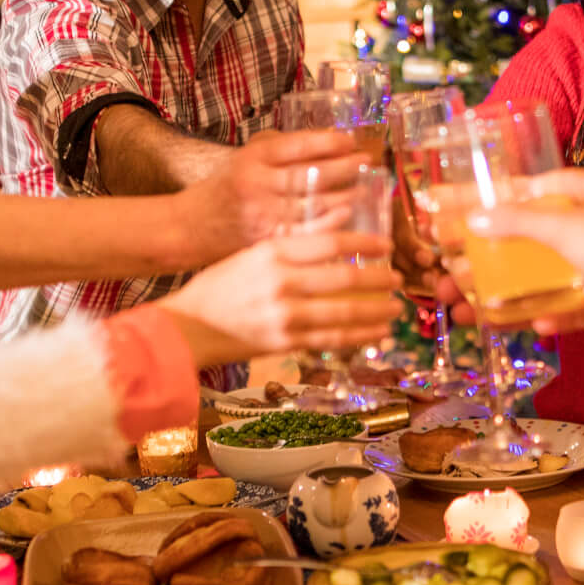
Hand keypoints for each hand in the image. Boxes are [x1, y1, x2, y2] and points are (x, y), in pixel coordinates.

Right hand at [156, 231, 401, 368]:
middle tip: (397, 278)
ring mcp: (284, 315)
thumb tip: (333, 246)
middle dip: (379, 279)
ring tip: (395, 309)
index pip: (330, 242)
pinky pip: (332, 340)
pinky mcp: (284, 343)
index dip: (365, 243)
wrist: (186, 327)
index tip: (385, 245)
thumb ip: (288, 251)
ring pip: (345, 312)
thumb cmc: (217, 288)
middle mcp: (281, 282)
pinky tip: (377, 333)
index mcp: (272, 252)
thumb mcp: (249, 256)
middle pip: (345, 278)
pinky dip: (359, 336)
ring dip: (376, 311)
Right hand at [173, 130, 365, 265]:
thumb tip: (325, 140)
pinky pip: (304, 234)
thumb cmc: (224, 189)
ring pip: (312, 205)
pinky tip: (348, 220)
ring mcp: (262, 215)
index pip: (296, 146)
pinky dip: (329, 226)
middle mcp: (258, 185)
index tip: (351, 141)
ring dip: (344, 197)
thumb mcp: (243, 158)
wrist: (190, 227)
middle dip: (344, 168)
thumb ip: (277, 148)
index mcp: (252, 159)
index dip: (328, 143)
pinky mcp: (266, 241)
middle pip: (309, 175)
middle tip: (368, 162)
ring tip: (367, 190)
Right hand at [460, 169, 583, 335]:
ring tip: (489, 307)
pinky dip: (563, 317)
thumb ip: (519, 222)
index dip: (523, 192)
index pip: (557, 185)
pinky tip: (539, 324)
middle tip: (477, 265)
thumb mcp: (564, 226)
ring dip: (529, 294)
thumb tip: (477, 217)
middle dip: (513, 256)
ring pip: (564, 280)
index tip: (491, 202)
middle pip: (553, 240)